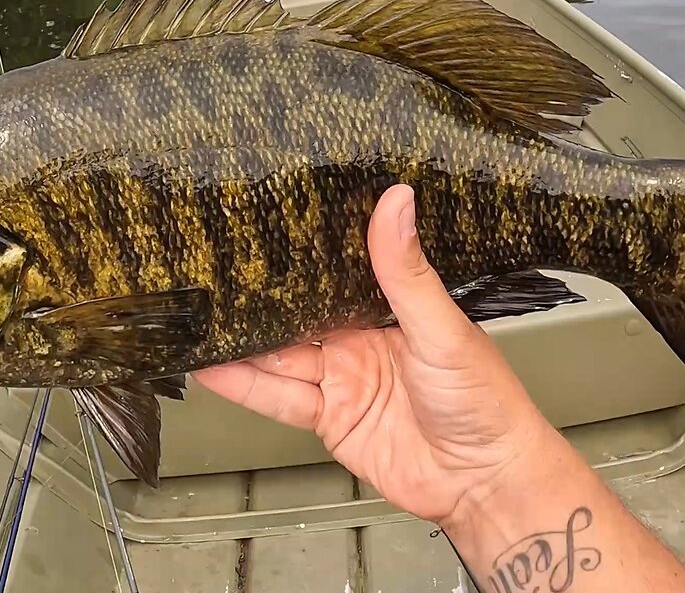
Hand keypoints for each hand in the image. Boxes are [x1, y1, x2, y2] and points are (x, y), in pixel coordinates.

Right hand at [194, 184, 544, 525]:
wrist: (483, 481)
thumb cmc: (484, 402)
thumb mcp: (442, 329)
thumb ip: (407, 273)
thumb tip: (397, 202)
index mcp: (389, 310)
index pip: (337, 274)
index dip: (303, 255)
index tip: (266, 227)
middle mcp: (360, 342)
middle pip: (299, 315)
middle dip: (260, 297)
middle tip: (214, 270)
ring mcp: (342, 381)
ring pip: (281, 355)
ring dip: (242, 341)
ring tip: (200, 316)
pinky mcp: (328, 419)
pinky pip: (280, 398)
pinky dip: (245, 385)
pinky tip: (214, 368)